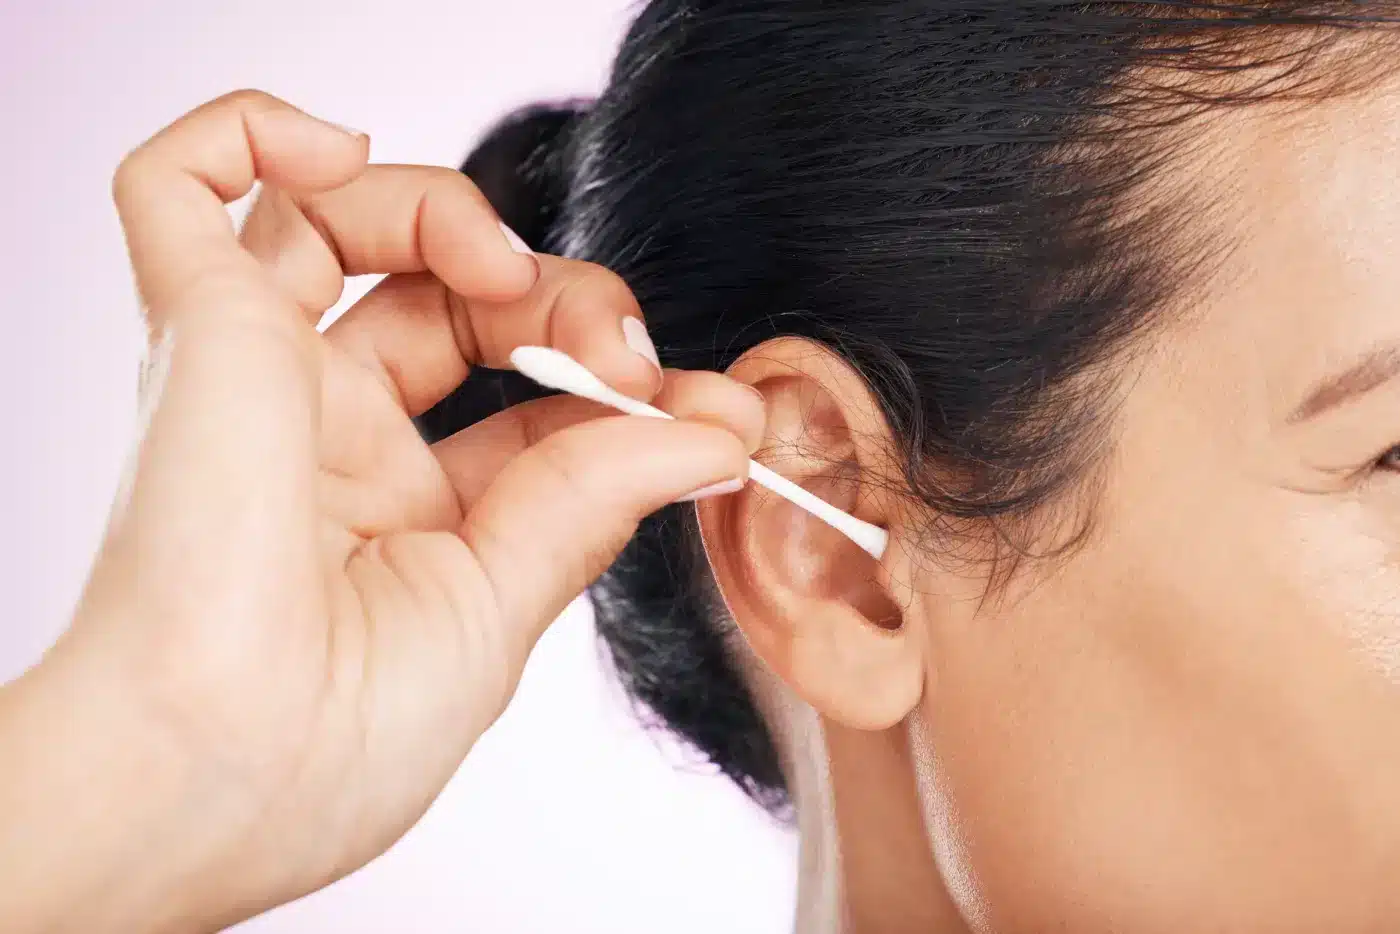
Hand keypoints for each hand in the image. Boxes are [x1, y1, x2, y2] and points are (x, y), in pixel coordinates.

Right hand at [3, 91, 761, 932]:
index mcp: (399, 511)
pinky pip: (175, 190)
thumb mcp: (502, 607)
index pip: (523, 401)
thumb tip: (715, 432)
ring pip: (335, 220)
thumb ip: (597, 498)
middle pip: (448, 297)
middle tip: (621, 351)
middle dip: (561, 299)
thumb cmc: (337, 742)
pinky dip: (249, 134)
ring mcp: (257, 374)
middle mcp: (326, 434)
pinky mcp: (192, 329)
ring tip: (503, 269)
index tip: (717, 409)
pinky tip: (338, 150)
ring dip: (448, 210)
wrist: (216, 779)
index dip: (618, 385)